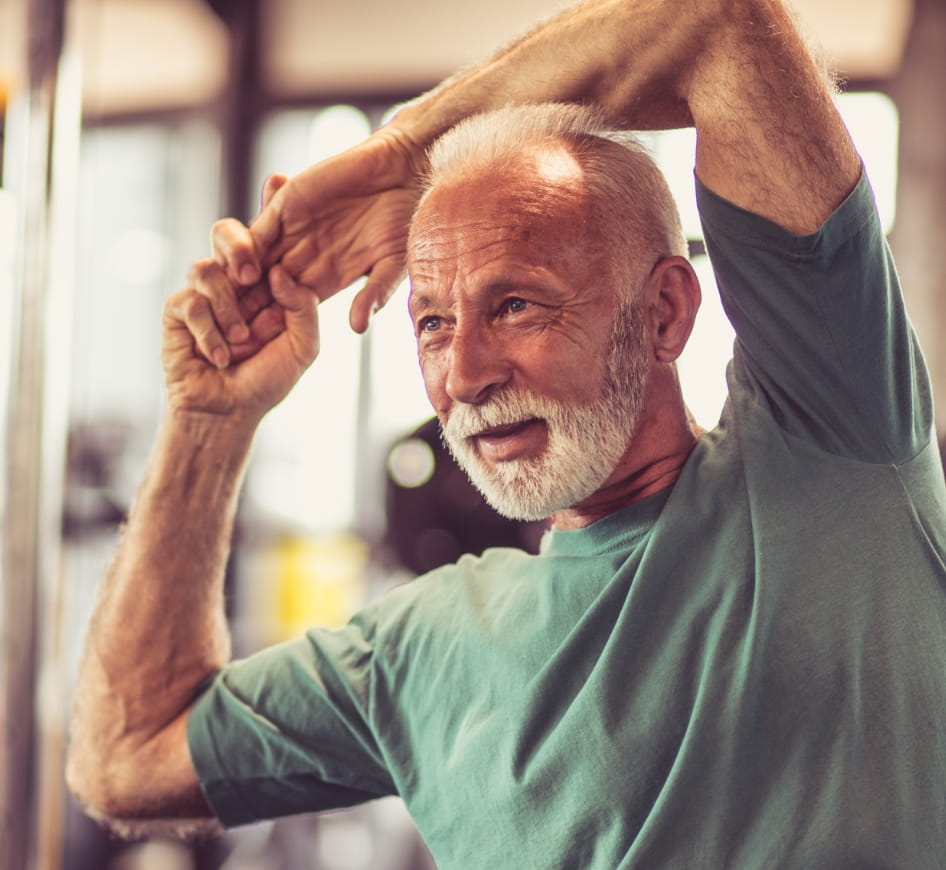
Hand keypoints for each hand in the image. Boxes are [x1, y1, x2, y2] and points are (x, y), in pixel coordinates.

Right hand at [162, 179, 319, 421]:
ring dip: (228, 308)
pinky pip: (189, 302)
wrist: (229, 412)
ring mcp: (205, 294)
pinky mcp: (179, 312)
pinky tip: (221, 356)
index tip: (278, 178)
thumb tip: (278, 272)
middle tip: (251, 272)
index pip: (269, 238)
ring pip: (206, 267)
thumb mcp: (304, 346)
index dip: (271, 206)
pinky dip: (210, 332)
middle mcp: (235, 282)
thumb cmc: (268, 379)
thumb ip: (303, 308)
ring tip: (242, 340)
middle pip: (227, 233)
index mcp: (268, 284)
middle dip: (237, 243)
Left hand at [215, 127, 423, 333]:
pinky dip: (245, 251)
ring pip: (254, 265)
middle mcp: (304, 258)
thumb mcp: (391, 265)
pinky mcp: (285, 206)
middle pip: (266, 291)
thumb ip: (373, 295)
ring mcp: (292, 233)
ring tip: (227, 311)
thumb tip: (357, 328)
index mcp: (327, 278)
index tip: (261, 356)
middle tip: (230, 340)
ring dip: (240, 288)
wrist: (400, 170)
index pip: (293, 310)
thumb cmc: (404, 219)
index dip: (277, 331)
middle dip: (248, 314)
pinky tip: (237, 272)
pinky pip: (257, 231)